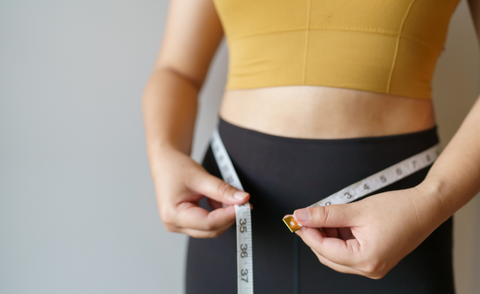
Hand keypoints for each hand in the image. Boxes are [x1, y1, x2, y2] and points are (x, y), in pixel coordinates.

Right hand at [152, 147, 249, 237]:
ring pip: (211, 228)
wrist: (164, 163)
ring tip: (223, 194)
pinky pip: (208, 223)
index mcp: (173, 214)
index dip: (229, 215)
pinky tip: (214, 198)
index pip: (208, 223)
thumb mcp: (201, 177)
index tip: (244, 205)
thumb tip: (243, 199)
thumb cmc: (175, 168)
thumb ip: (222, 190)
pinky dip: (217, 212)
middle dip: (228, 216)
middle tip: (242, 201)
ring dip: (223, 213)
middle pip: (211, 229)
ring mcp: (179, 225)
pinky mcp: (185, 223)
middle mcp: (174, 224)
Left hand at [293, 185, 443, 278]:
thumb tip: (301, 216)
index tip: (296, 218)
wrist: (426, 208)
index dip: (307, 233)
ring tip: (326, 214)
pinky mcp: (375, 260)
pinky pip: (348, 252)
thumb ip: (325, 214)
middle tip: (306, 216)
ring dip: (327, 235)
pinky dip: (339, 237)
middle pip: (328, 256)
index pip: (324, 249)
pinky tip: (338, 221)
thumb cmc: (398, 209)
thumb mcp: (357, 210)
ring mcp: (373, 267)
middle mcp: (369, 269)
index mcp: (366, 260)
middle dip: (315, 235)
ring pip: (336, 254)